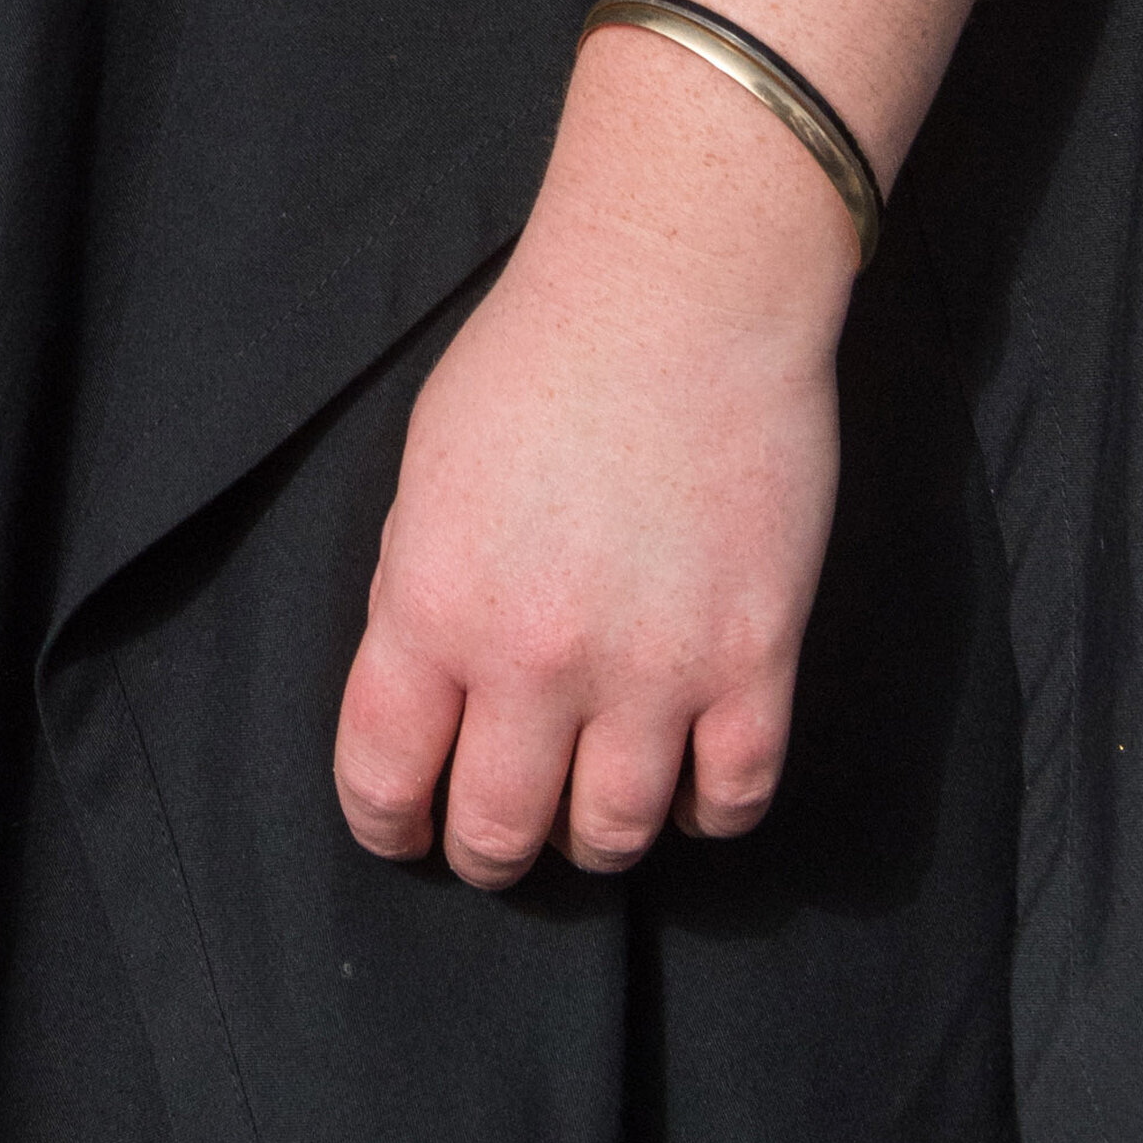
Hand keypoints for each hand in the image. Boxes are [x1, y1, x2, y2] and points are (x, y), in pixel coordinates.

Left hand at [331, 27, 853, 884]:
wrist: (678, 293)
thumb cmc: (538, 357)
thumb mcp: (427, 469)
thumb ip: (419, 589)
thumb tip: (427, 691)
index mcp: (435, 603)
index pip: (386, 777)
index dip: (388, 824)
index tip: (403, 830)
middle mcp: (537, 658)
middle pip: (501, 830)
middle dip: (489, 849)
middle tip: (498, 834)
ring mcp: (655, 670)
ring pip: (616, 836)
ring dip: (595, 837)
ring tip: (591, 806)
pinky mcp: (756, 662)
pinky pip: (733, 799)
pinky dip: (706, 809)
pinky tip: (687, 777)